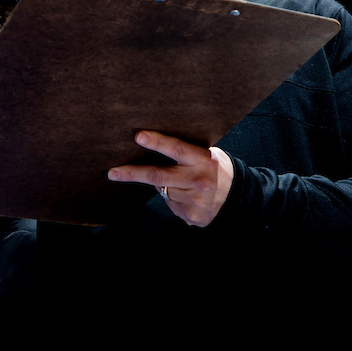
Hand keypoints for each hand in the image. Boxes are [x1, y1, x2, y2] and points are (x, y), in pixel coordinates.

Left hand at [108, 131, 233, 228]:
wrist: (238, 198)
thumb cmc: (217, 169)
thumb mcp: (207, 154)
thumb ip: (186, 152)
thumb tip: (152, 144)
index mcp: (203, 160)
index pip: (176, 149)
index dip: (156, 142)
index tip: (138, 136)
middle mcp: (199, 180)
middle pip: (158, 176)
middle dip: (132, 173)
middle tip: (113, 172)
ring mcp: (194, 200)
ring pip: (162, 190)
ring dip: (162, 185)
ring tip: (178, 181)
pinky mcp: (190, 215)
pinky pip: (170, 203)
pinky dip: (172, 197)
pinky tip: (186, 195)